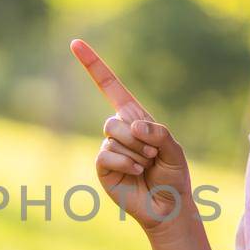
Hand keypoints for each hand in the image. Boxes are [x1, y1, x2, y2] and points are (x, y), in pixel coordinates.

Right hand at [70, 38, 194, 233]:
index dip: (93, 65)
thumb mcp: (174, 148)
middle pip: (115, 118)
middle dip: (139, 136)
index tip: (75, 43)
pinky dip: (125, 162)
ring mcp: (108, 149)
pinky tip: (137, 171)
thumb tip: (132, 126)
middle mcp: (118, 131)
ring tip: (146, 165)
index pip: (110, 87)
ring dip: (135, 150)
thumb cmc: (173, 176)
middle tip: (153, 154)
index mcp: (135, 119)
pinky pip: (106, 154)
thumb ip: (158, 132)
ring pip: (112, 135)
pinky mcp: (103, 169)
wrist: (170, 207)